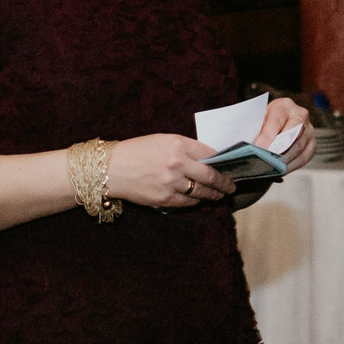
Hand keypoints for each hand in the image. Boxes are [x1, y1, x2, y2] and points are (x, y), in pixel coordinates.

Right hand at [106, 133, 229, 209]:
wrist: (111, 168)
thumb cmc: (137, 151)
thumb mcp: (163, 140)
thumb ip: (186, 148)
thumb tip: (209, 159)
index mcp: (177, 145)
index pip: (209, 154)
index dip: (223, 162)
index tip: (229, 166)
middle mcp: (177, 164)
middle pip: (211, 176)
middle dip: (225, 183)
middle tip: (232, 186)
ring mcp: (171, 184)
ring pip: (202, 192)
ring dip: (214, 195)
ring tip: (219, 195)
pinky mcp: (164, 199)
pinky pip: (188, 203)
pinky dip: (197, 202)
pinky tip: (200, 200)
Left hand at [256, 97, 316, 171]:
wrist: (278, 123)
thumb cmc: (265, 122)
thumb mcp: (258, 121)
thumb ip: (257, 132)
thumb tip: (255, 148)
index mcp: (284, 106)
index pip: (276, 122)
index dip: (267, 137)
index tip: (259, 149)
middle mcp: (300, 114)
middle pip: (292, 134)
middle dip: (278, 150)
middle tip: (267, 161)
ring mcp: (309, 129)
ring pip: (299, 147)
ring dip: (285, 160)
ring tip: (272, 168)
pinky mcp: (313, 143)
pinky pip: (304, 157)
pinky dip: (292, 165)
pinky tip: (282, 170)